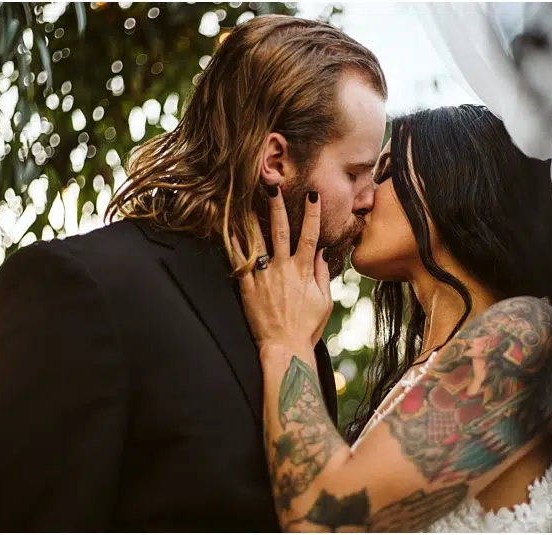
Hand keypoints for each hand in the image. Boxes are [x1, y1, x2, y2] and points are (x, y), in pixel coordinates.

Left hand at [230, 187, 332, 354]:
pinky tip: (227, 230)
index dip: (312, 213)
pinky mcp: (247, 288)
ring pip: (257, 241)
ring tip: (246, 200)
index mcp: (303, 271)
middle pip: (280, 230)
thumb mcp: (323, 301)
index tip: (312, 194)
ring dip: (252, 219)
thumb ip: (320, 274)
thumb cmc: (307, 327)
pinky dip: (233, 245)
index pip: (310, 235)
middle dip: (277, 206)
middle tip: (272, 186)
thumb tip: (320, 252)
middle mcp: (283, 269)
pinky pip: (239, 262)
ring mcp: (264, 277)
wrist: (284, 349)